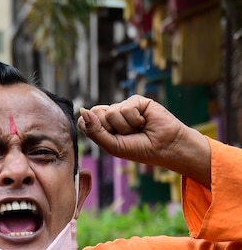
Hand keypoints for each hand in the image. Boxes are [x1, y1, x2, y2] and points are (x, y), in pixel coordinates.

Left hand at [78, 95, 210, 186]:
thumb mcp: (112, 145)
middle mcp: (111, 115)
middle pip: (96, 113)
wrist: (165, 147)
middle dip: (110, 128)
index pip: (85, 121)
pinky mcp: (137, 100)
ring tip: (137, 129)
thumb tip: (83, 111)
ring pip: (111, 112)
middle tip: (126, 135)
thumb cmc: (139, 149)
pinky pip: (126, 107)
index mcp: (102, 127)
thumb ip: (94, 130)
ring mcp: (124, 107)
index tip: (110, 138)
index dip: (94, 129)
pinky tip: (144, 122)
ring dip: (125, 126)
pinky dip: (135, 119)